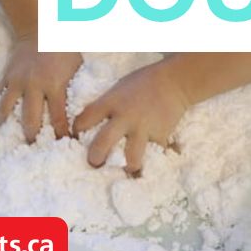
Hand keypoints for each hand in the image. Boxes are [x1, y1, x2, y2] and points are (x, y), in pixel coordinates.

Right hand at [0, 37, 82, 140]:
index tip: (64, 145)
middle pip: (31, 120)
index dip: (61, 134)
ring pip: (8, 109)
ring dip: (10, 125)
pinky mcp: (7, 75)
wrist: (42, 26)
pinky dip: (0, 107)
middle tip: (35, 148)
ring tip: (13, 136)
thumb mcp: (76, 67)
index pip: (59, 118)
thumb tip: (83, 112)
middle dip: (33, 137)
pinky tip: (1, 119)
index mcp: (55, 84)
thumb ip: (75, 88)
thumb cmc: (64, 47)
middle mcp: (34, 85)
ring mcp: (18, 80)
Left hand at [73, 61, 188, 172]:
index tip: (77, 137)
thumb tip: (94, 122)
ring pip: (131, 159)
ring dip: (127, 167)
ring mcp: (143, 129)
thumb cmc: (143, 82)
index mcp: (111, 102)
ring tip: (126, 168)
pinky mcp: (160, 138)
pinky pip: (153, 156)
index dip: (77, 130)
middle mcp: (125, 117)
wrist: (173, 82)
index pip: (85, 119)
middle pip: (102, 144)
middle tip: (94, 163)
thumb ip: (108, 104)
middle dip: (95, 158)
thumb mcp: (119, 88)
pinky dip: (152, 161)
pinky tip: (150, 163)